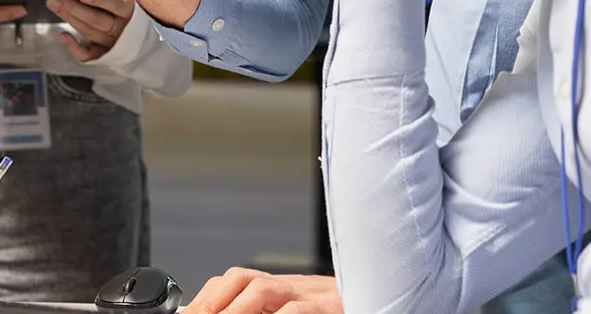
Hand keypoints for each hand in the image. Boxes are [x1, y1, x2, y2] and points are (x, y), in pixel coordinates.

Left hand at [47, 0, 133, 61]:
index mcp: (127, 9)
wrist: (130, 31)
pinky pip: (88, 54)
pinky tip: (63, 35)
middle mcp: (120, 27)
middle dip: (73, 8)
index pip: (116, 5)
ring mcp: (111, 41)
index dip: (99, 0)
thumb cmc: (119, 3)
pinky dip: (74, 47)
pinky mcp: (102, 52)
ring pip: (89, 31)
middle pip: (97, 19)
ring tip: (53, 5)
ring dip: (69, 18)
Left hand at [185, 269, 341, 313]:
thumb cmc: (336, 309)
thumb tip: (212, 313)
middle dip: (211, 303)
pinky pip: (298, 312)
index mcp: (282, 286)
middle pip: (241, 279)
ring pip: (264, 290)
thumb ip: (261, 308)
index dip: (205, 299)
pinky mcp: (330, 309)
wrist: (385, 297)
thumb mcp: (292, 309)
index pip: (234, 281)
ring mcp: (313, 296)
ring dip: (235, 309)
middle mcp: (294, 286)